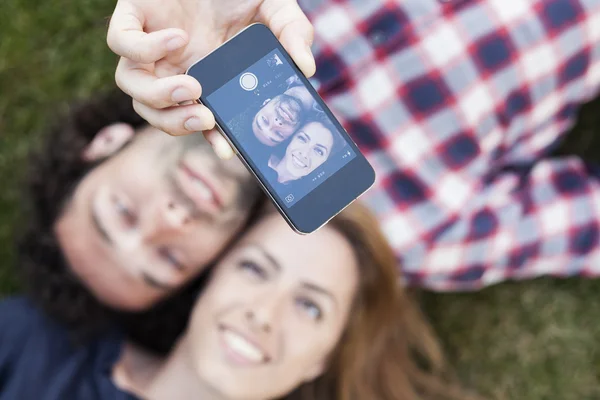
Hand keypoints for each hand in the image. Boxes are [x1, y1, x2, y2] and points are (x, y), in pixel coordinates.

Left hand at [107, 0, 314, 145]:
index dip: (210, 138)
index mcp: (204, 75)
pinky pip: (122, 44)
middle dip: (177, 124)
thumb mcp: (276, 11)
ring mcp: (150, 46)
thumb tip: (307, 68)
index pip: (198, 119)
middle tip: (205, 117)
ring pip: (133, 89)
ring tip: (193, 86)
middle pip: (156, 113)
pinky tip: (179, 38)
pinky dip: (145, 49)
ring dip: (160, 97)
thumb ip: (293, 35)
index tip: (227, 149)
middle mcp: (173, 66)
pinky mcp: (132, 18)